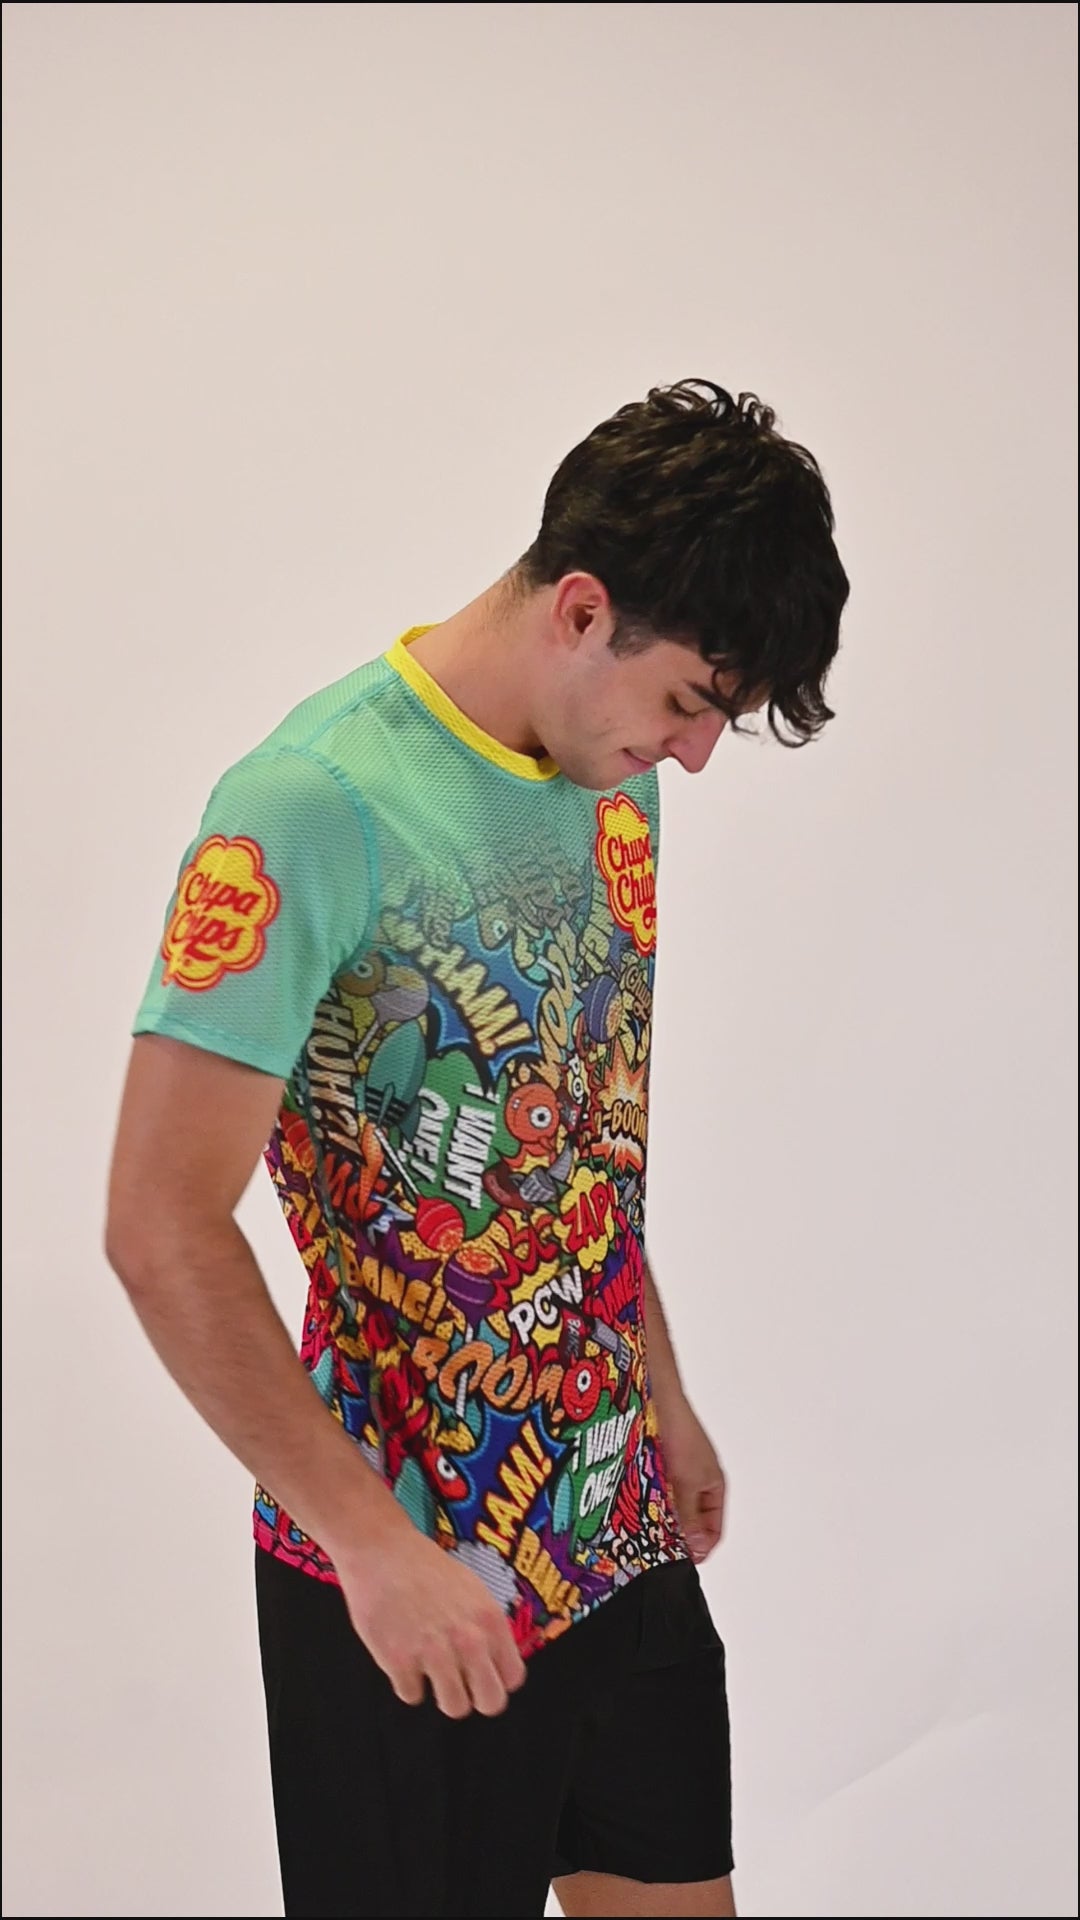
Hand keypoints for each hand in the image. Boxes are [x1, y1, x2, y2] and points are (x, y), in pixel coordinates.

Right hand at [334, 1523, 527, 1717]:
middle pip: (490, 1702)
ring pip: (454, 1707)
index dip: (496, 1679)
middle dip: (475, 1697)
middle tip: (459, 1682)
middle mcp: (468, 1640)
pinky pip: (412, 1696)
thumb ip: (486, 1628)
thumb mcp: (472, 1590)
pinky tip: (403, 1655)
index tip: (481, 1673)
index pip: (512, 1677)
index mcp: (490, 1620)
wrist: (380, 1551)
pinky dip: (406, 1681)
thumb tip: (495, 1664)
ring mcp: (434, 1653)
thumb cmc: (424, 1568)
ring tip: (429, 1669)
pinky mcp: (399, 1661)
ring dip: (441, 1692)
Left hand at [662, 1403, 726, 1562]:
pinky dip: (649, 1503)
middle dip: (677, 1534)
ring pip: (672, 1509)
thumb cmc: (680, 1434)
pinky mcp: (659, 1467)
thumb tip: (698, 1548)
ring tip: (646, 1529)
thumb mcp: (687, 1483)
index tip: (681, 1561)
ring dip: (661, 1518)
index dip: (700, 1548)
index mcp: (714, 1487)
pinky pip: (656, 1494)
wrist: (658, 1400)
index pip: (713, 1530)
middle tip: (659, 1548)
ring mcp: (678, 1475)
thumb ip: (690, 1517)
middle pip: (691, 1522)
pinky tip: (636, 1508)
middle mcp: (698, 1483)